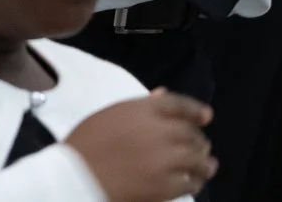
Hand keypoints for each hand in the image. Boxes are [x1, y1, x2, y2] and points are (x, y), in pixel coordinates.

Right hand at [64, 90, 216, 201]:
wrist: (74, 177)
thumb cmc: (85, 144)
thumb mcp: (109, 115)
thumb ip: (139, 105)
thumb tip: (162, 95)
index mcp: (141, 110)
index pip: (178, 104)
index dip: (196, 110)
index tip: (207, 116)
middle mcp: (157, 131)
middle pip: (190, 132)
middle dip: (198, 139)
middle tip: (202, 145)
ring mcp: (163, 160)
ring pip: (195, 158)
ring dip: (203, 161)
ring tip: (206, 164)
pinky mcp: (163, 186)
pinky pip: (188, 183)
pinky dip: (195, 182)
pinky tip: (194, 182)